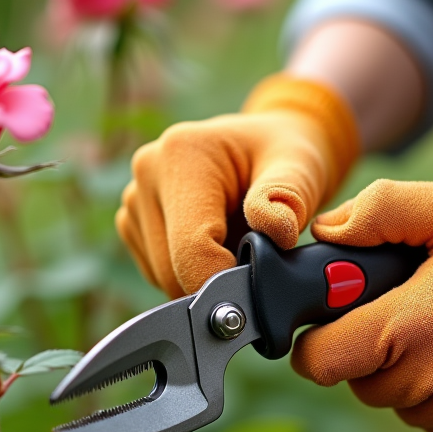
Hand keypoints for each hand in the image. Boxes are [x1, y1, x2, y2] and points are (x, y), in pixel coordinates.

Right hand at [117, 75, 359, 296]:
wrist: (266, 146)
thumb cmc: (285, 156)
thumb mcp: (300, 168)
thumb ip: (288, 199)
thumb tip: (276, 232)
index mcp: (181, 153)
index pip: (191, 249)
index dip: (225, 281)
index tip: (255, 285)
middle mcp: (147, 172)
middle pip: (172, 272)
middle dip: (217, 279)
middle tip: (253, 253)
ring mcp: (134, 198)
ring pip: (162, 278)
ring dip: (202, 275)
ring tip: (233, 237)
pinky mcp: (132, 221)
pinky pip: (157, 274)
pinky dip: (189, 271)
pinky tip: (214, 241)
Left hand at [291, 179, 432, 431]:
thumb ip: (382, 209)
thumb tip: (327, 233)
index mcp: (409, 326)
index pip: (317, 361)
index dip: (315, 336)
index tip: (334, 313)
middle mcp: (424, 379)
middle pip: (349, 378)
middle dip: (359, 345)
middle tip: (401, 306)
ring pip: (382, 396)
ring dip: (392, 367)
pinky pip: (416, 412)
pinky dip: (423, 386)